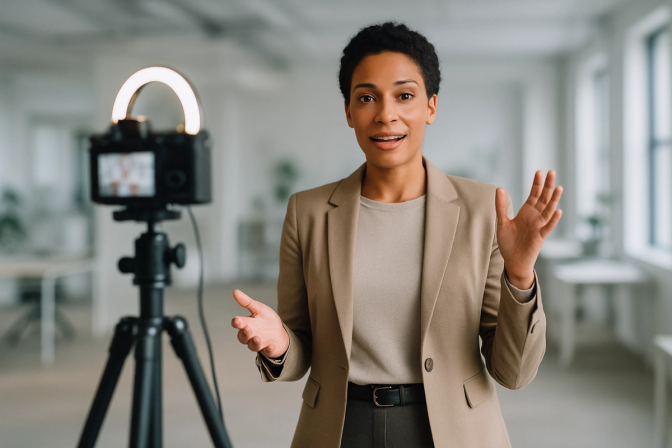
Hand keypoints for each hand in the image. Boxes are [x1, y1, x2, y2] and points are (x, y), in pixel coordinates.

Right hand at [231, 289, 289, 358]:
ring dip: (255, 342)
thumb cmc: (266, 320)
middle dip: (245, 333)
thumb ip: (247, 302)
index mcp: (246, 324)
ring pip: (253, 345)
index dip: (236, 323)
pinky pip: (267, 351)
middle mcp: (250, 335)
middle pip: (243, 337)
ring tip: (258, 338)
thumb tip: (235, 291)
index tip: (236, 320)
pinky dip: (268, 349)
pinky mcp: (268, 349)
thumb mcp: (258, 308)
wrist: (279, 333)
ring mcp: (258, 343)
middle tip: (247, 329)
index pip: (238, 324)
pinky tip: (271, 346)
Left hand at [496, 170, 562, 288]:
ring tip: (558, 187)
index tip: (539, 172)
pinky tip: (558, 211)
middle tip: (552, 172)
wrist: (513, 261)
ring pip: (549, 210)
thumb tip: (499, 189)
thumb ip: (501, 206)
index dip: (536, 184)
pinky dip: (553, 220)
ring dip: (554, 199)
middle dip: (547, 186)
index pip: (533, 194)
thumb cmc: (508, 242)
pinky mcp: (540, 237)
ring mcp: (539, 226)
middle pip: (543, 198)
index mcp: (526, 212)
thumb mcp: (502, 222)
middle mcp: (535, 217)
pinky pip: (548, 227)